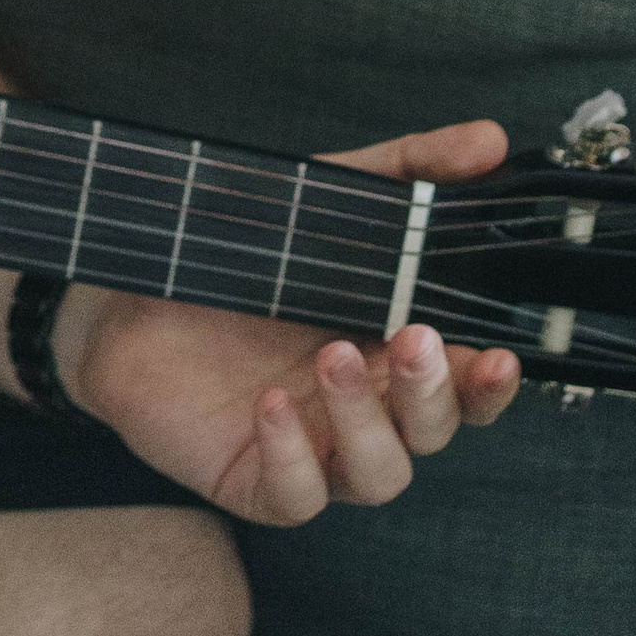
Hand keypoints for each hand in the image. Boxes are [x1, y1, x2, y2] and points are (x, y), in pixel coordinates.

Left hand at [55, 117, 520, 525]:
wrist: (134, 289)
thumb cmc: (247, 252)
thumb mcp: (334, 196)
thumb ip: (413, 169)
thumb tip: (492, 140)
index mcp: (395, 352)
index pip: (469, 386)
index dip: (492, 383)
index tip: (501, 356)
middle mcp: (367, 410)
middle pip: (433, 431)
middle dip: (434, 394)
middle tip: (413, 341)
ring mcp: (316, 449)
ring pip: (378, 473)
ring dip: (366, 422)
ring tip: (333, 356)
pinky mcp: (258, 480)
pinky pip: (297, 495)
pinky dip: (293, 456)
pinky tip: (272, 402)